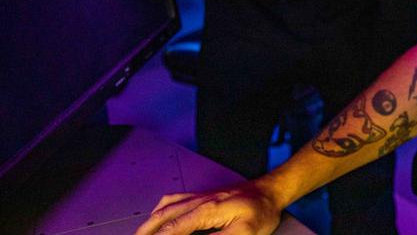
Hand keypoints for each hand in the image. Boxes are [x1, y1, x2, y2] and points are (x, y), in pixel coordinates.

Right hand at [133, 180, 282, 234]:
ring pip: (167, 207)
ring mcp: (201, 196)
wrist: (271, 191)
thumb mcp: (243, 233)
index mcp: (207, 210)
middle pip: (164, 217)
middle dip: (146, 232)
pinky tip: (159, 214)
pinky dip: (161, 209)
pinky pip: (175, 199)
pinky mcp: (205, 195)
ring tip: (140, 233)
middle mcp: (199, 200)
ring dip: (151, 221)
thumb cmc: (261, 211)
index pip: (173, 231)